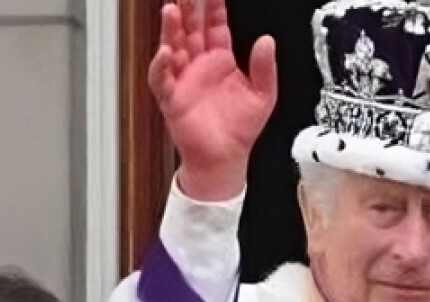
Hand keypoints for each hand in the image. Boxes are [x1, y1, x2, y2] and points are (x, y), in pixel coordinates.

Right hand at [148, 0, 277, 200]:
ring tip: (172, 10)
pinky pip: (162, 78)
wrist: (225, 159)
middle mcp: (199, 65)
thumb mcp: (263, 95)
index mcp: (220, 60)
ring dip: (171, 29)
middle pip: (190, 29)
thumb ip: (265, 68)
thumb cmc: (240, 129)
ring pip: (173, 47)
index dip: (214, 7)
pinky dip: (162, 65)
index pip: (215, 25)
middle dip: (188, 8)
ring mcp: (183, 79)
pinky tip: (166, 52)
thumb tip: (267, 42)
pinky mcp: (172, 98)